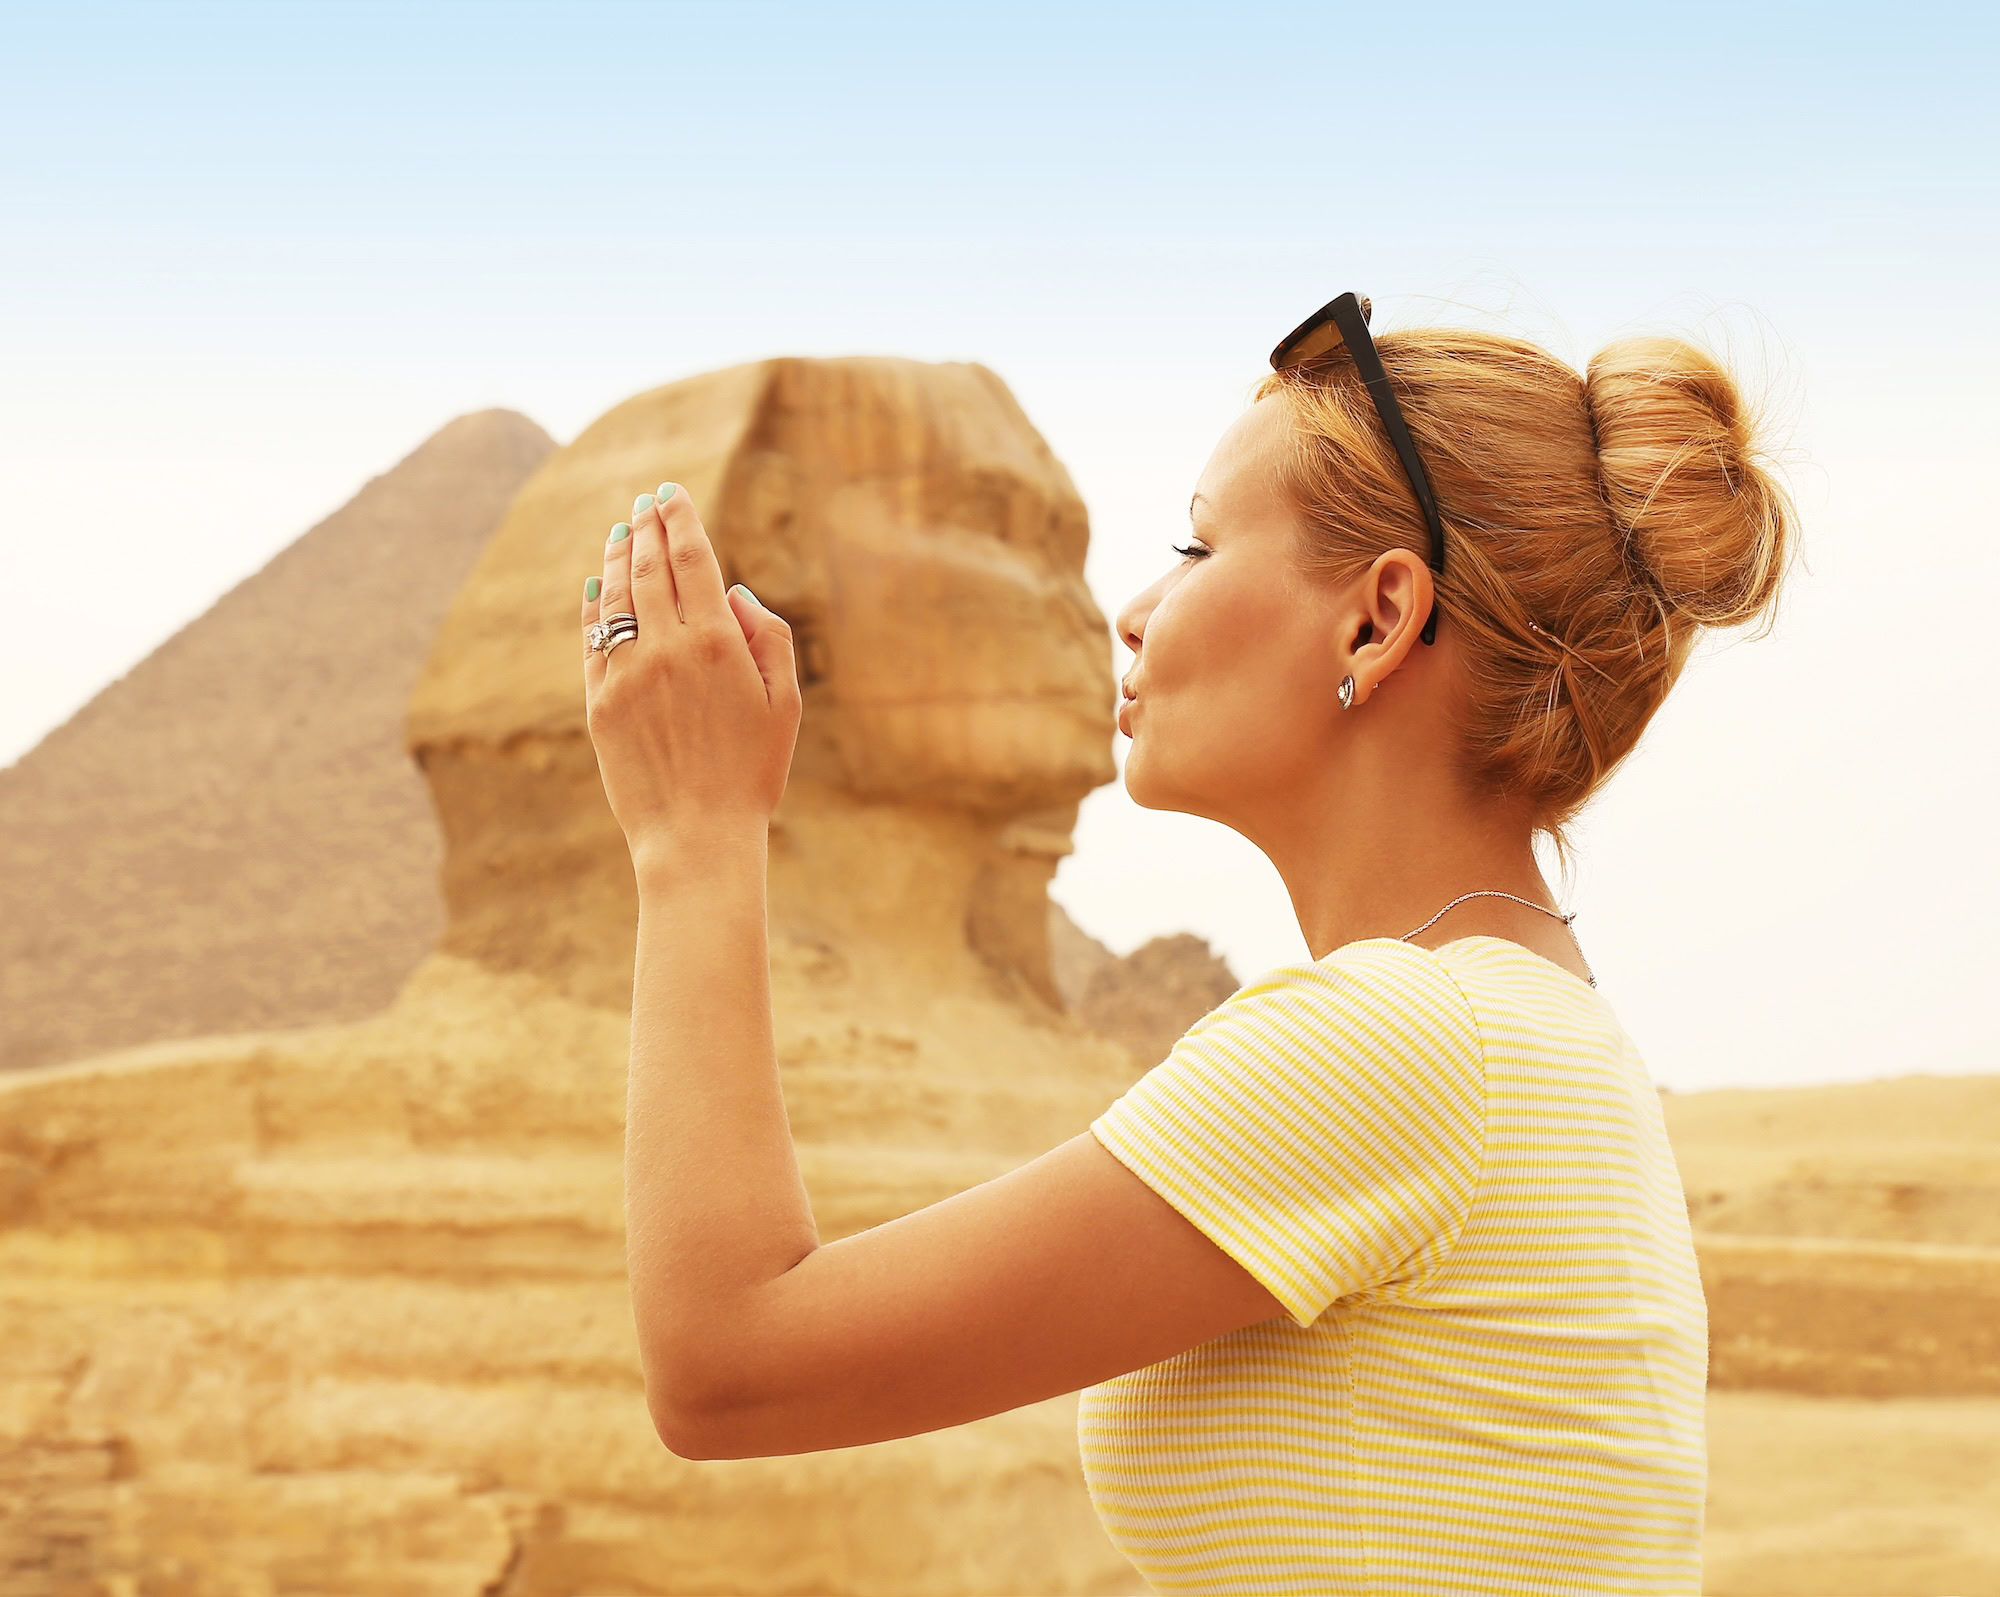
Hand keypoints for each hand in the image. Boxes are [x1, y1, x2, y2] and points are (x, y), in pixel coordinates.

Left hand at [581, 483, 800, 868]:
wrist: (697, 835)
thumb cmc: (753, 772)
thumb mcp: (784, 702)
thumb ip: (766, 636)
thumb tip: (731, 592)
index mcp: (715, 642)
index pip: (691, 558)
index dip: (678, 519)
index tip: (670, 494)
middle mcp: (664, 647)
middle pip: (648, 567)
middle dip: (646, 527)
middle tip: (645, 502)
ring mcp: (626, 674)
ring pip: (615, 596)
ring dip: (616, 556)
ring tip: (620, 532)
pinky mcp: (600, 703)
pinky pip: (593, 638)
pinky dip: (594, 605)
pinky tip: (597, 587)